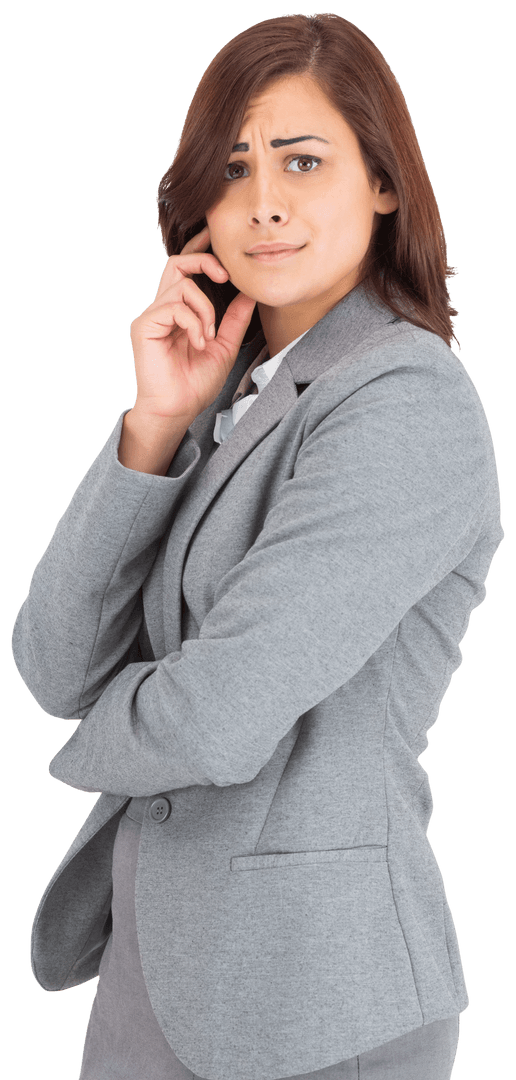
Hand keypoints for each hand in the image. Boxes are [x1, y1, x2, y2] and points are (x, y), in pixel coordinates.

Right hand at [128, 225, 256, 426]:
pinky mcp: (144, 325)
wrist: (176, 410)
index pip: (186, 269)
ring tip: (209, 336)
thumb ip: (235, 318)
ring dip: (205, 309)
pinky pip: (174, 306)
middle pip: (177, 262)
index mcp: (179, 310)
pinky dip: (194, 322)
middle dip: (204, 261)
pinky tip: (198, 342)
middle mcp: (162, 308)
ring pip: (182, 285)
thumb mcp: (224, 346)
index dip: (200, 250)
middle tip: (226, 276)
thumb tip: (250, 291)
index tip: (217, 237)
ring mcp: (151, 316)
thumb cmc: (195, 383)